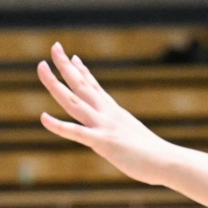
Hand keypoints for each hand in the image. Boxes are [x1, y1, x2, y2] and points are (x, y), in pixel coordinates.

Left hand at [37, 43, 180, 186]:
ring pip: (73, 101)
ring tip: (41, 67)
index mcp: (113, 111)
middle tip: (54, 47)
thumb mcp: (132, 135)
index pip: (94, 86)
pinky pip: (76, 132)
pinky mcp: (102, 142)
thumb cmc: (152, 154)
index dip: (81, 71)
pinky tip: (42, 117)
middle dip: (65, 66)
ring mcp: (103, 125)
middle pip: (81, 85)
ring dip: (55, 84)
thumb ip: (122, 128)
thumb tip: (120, 129)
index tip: (71, 57)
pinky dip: (58, 125)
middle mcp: (107, 113)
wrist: (166, 161)